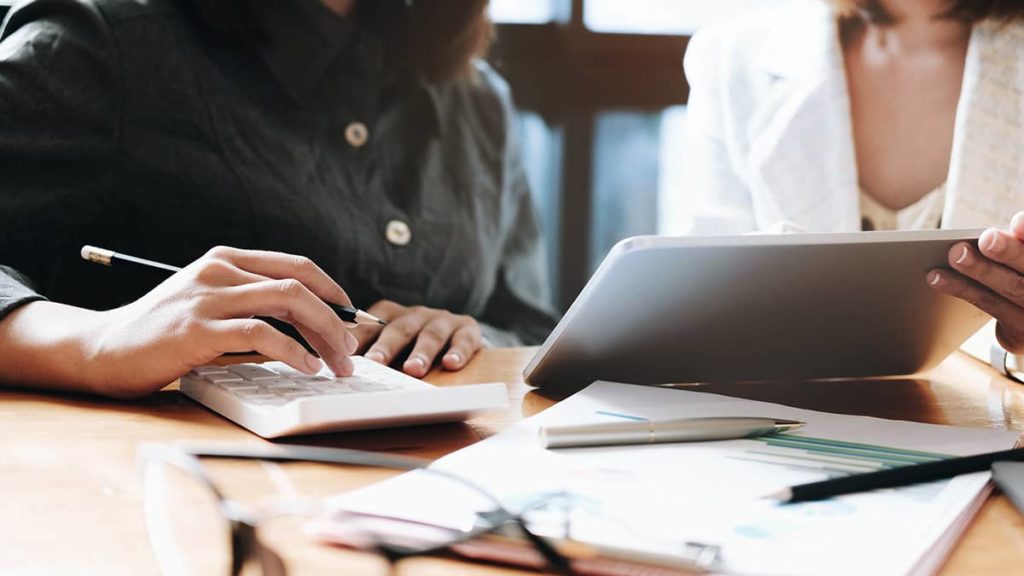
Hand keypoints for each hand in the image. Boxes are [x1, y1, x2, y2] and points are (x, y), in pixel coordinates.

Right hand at [85, 246, 356, 396]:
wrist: (103, 350)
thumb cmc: (162, 333)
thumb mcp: (210, 304)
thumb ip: (252, 303)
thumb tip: (312, 322)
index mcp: (226, 260)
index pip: (297, 265)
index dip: (333, 291)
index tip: (352, 319)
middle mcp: (220, 270)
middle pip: (300, 284)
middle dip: (335, 318)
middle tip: (351, 349)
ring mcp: (208, 297)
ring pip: (288, 302)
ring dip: (323, 335)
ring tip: (336, 363)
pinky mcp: (198, 328)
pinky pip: (262, 333)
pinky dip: (293, 351)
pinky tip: (306, 367)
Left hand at [351, 300, 483, 376]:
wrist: (460, 339)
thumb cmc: (414, 348)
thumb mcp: (389, 349)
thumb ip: (366, 355)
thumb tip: (333, 372)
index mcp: (389, 316)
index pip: (369, 326)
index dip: (356, 341)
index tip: (342, 356)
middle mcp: (414, 315)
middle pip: (398, 329)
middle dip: (386, 347)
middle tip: (374, 362)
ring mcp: (441, 321)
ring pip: (430, 335)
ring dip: (421, 352)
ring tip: (413, 370)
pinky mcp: (468, 329)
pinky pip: (463, 339)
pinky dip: (458, 351)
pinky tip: (451, 364)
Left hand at [928, 212, 1023, 353]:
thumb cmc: (1022, 271)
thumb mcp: (1019, 258)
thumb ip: (1016, 244)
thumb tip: (999, 230)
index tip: (1016, 221)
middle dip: (1008, 252)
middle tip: (987, 238)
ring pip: (1009, 288)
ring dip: (978, 270)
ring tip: (955, 254)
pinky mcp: (1018, 330)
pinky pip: (986, 303)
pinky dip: (960, 287)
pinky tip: (936, 276)